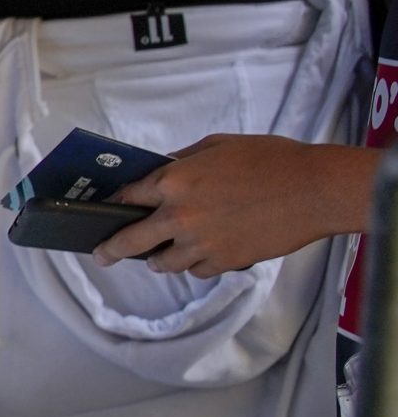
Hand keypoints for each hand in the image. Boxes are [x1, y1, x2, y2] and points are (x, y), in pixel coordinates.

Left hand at [95, 135, 374, 277]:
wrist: (314, 189)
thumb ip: (182, 161)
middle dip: (111, 249)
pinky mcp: (226, 262)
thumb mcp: (217, 146)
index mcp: (173, 182)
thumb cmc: (271, 160)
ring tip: (157, 256)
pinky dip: (196, 264)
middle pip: (132, 239)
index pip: (127, 197)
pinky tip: (201, 254)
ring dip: (159, 259)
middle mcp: (180, 216)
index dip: (114, 204)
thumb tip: (160, 171)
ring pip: (165, 263)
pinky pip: (197, 271)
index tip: (105, 211)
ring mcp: (201, 243)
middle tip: (101, 255)